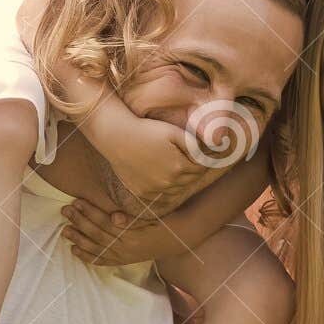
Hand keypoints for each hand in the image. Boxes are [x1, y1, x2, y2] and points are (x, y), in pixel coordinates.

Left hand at [62, 196, 181, 266]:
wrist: (175, 240)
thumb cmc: (163, 222)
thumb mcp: (151, 216)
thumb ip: (132, 216)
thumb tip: (114, 216)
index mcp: (132, 234)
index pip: (106, 221)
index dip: (90, 211)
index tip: (77, 201)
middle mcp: (125, 247)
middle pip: (98, 234)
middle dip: (80, 222)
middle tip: (65, 211)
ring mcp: (123, 256)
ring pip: (96, 248)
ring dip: (79, 239)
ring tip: (65, 230)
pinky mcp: (123, 261)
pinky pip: (102, 261)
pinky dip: (88, 256)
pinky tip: (75, 250)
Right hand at [73, 74, 217, 206]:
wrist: (116, 136)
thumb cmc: (146, 130)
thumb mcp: (174, 132)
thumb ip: (194, 145)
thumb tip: (208, 153)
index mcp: (179, 167)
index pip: (201, 168)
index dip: (205, 160)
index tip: (207, 154)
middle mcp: (168, 183)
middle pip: (191, 180)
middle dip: (195, 170)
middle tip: (196, 161)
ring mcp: (154, 190)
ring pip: (177, 189)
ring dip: (182, 180)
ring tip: (180, 167)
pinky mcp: (141, 192)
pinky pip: (160, 193)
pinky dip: (165, 186)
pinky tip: (163, 175)